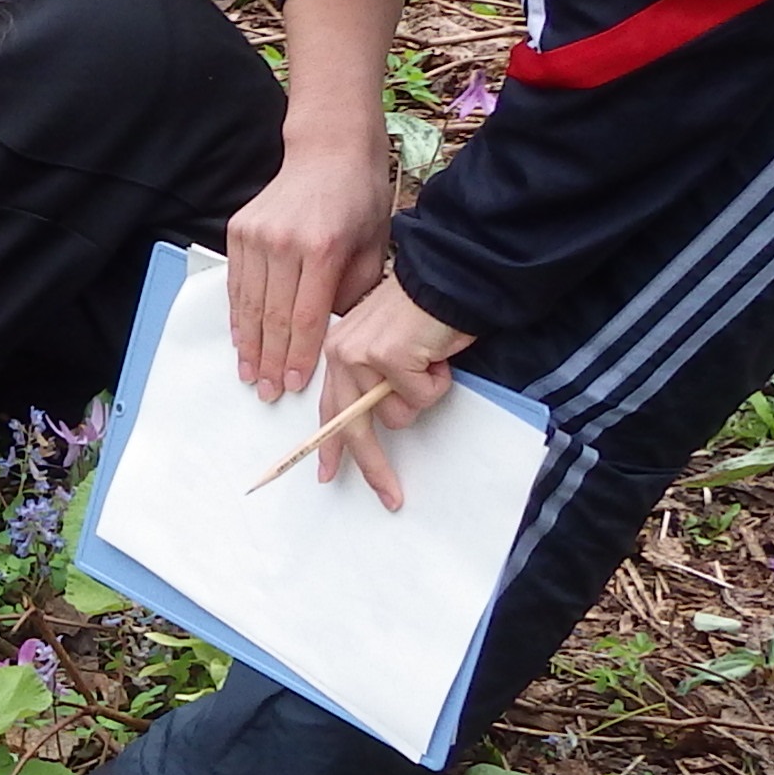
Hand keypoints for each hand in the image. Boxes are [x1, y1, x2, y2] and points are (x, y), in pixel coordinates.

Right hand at [224, 128, 394, 402]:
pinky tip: (240, 340)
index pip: (307, 316)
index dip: (298, 356)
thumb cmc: (358, 199)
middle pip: (272, 316)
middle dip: (270, 360)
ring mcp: (256, 236)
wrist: (328, 151)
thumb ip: (352, 294)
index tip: (293, 385)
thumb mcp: (372, 247)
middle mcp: (284, 243)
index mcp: (324, 248)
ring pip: (248, 304)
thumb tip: (334, 337)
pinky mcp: (238, 231)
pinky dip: (237, 315)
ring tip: (249, 375)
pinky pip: (236, 284)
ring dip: (248, 345)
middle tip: (267, 392)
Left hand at [310, 276, 473, 510]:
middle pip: (353, 428)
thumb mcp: (392, 350)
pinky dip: (438, 382)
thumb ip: (377, 382)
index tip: (326, 475)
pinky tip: (437, 355)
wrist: (448, 278)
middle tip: (391, 496)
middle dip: (375, 467)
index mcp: (338, 353)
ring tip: (429, 363)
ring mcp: (362, 355)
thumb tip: (380, 423)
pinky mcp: (388, 357)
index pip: (329, 411)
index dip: (330, 447)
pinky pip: (421, 397)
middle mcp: (341, 354)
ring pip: (397, 415)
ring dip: (423, 395)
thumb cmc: (425, 314)